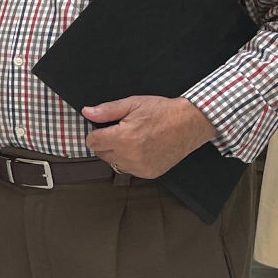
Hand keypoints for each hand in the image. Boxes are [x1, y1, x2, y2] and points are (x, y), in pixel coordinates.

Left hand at [83, 95, 216, 178]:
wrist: (191, 123)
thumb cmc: (163, 111)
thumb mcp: (133, 104)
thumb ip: (107, 111)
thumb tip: (87, 112)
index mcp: (124, 138)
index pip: (92, 142)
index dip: (97, 133)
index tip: (106, 127)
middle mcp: (130, 156)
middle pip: (101, 154)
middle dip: (107, 143)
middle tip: (123, 131)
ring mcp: (140, 167)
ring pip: (114, 163)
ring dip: (118, 153)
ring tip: (135, 139)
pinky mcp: (149, 174)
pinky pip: (130, 169)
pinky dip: (131, 161)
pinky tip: (143, 149)